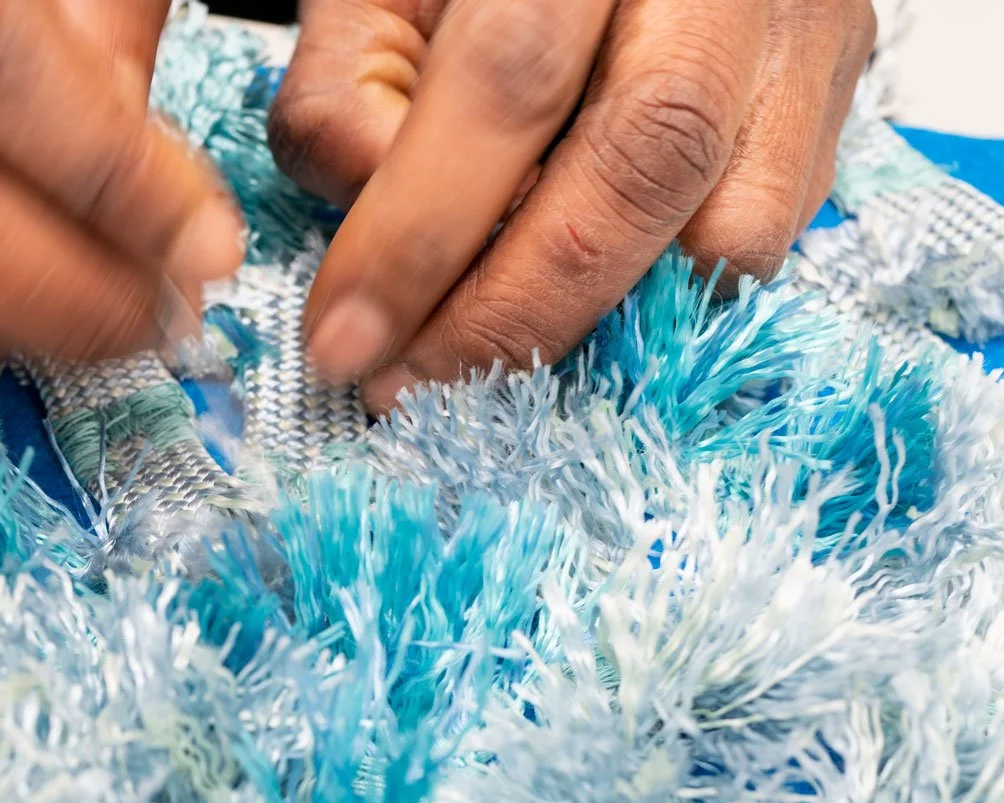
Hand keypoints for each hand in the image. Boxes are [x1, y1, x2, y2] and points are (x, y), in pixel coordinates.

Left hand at [271, 0, 875, 412]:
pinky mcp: (837, 82)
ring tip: (492, 353)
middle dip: (515, 311)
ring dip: (601, 319)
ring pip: (736, 224)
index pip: (508, 87)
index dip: (420, 236)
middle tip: (414, 387)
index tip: (345, 343)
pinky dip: (668, 293)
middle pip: (645, 163)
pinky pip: (769, 229)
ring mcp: (801, 27)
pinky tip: (580, 295)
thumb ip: (346, 89)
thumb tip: (372, 234)